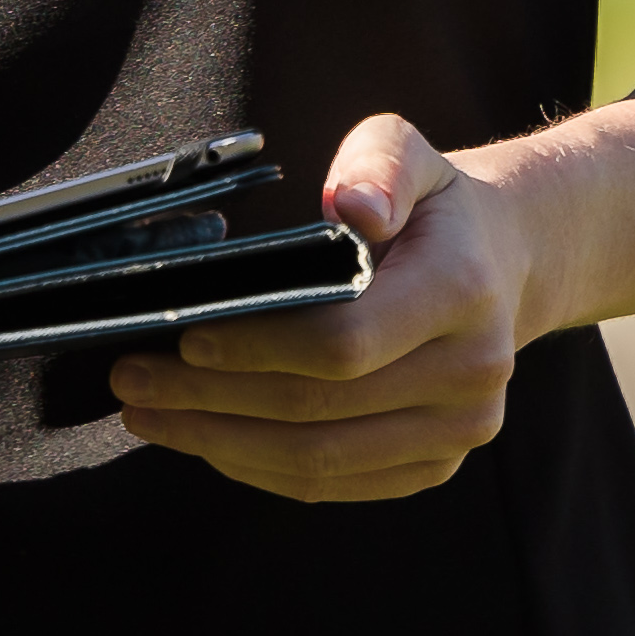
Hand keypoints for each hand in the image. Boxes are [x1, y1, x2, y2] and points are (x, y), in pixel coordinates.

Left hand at [106, 115, 536, 501]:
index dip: (254, 349)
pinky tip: (205, 440)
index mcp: (461, 292)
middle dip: (210, 401)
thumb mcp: (403, 151)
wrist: (503, 262)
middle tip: (131, 381)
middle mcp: (472, 373)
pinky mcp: (435, 464)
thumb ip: (378, 163)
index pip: (342, 342)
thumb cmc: (429, 205)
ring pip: (321, 461)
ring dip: (220, 444)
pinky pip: (336, 483)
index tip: (180, 336)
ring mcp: (459, 430)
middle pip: (319, 410)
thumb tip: (352, 208)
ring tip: (149, 417)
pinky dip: (260, 468)